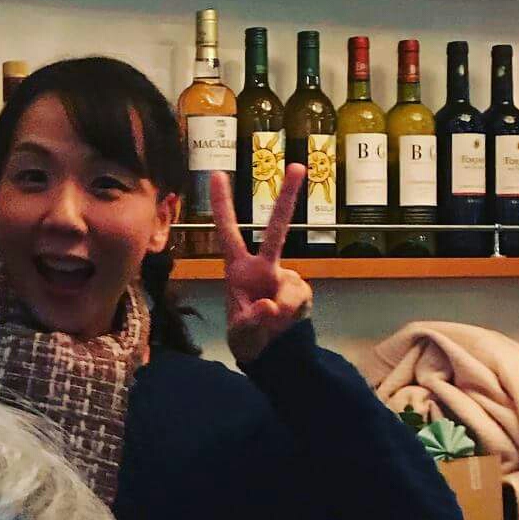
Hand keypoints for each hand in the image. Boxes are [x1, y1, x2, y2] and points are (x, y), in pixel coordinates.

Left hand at [210, 165, 313, 363]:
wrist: (273, 354)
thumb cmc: (248, 337)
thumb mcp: (242, 333)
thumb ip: (252, 321)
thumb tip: (270, 305)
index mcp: (239, 269)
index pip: (228, 232)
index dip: (222, 205)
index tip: (217, 173)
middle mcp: (264, 267)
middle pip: (278, 229)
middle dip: (289, 197)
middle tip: (299, 165)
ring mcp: (286, 277)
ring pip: (290, 288)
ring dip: (281, 311)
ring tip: (269, 326)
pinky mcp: (301, 291)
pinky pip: (297, 302)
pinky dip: (289, 316)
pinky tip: (284, 324)